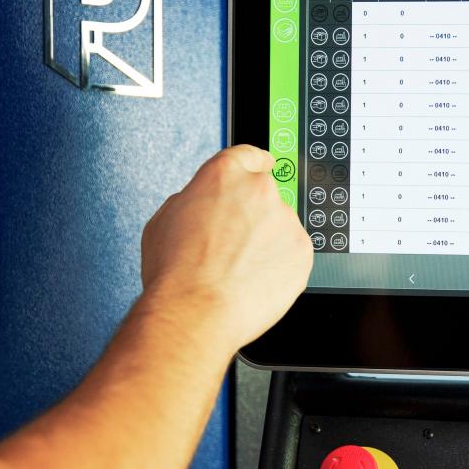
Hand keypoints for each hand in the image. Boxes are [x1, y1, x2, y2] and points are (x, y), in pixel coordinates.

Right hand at [140, 145, 312, 352]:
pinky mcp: (302, 250)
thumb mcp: (165, 220)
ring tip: (238, 271)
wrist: (196, 312)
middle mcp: (260, 190)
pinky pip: (293, 253)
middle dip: (253, 216)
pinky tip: (254, 281)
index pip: (249, 156)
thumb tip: (205, 203)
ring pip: (280, 227)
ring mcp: (285, 220)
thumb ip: (194, 199)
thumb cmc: (175, 273)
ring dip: (267, 243)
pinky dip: (280, 266)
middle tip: (233, 246)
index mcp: (224, 175)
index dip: (254, 165)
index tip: (261, 169)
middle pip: (265, 195)